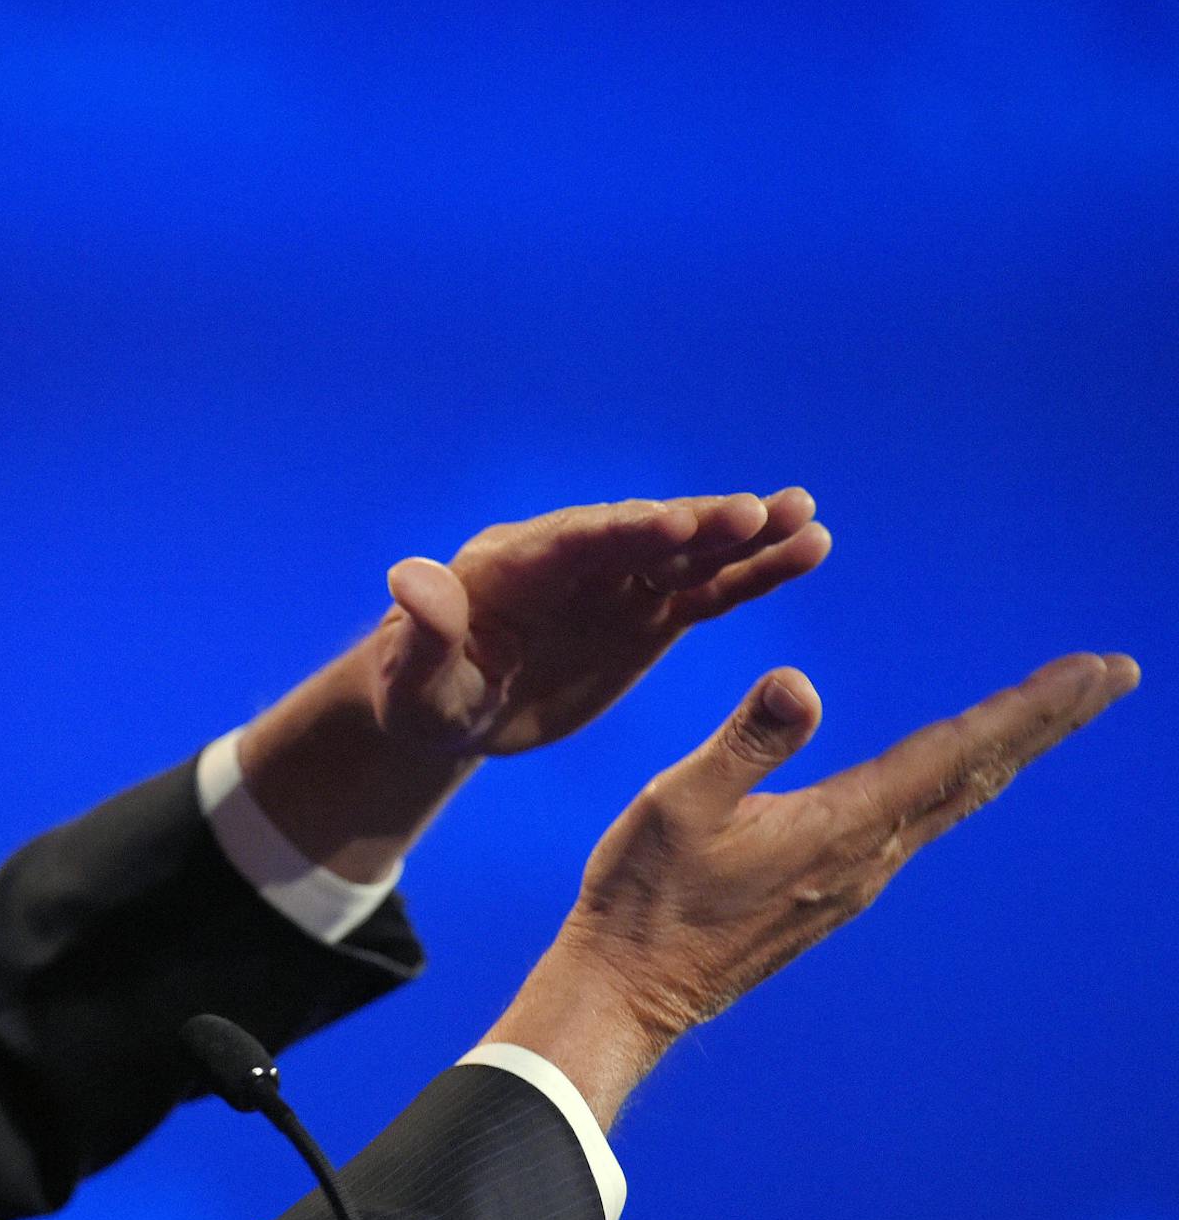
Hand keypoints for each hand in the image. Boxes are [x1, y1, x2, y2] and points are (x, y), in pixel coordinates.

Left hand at [374, 491, 829, 755]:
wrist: (450, 709)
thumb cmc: (420, 695)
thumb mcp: (415, 679)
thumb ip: (424, 631)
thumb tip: (411, 576)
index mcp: (514, 566)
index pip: (575, 542)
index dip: (624, 531)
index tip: (674, 524)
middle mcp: (573, 561)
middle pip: (642, 536)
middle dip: (698, 525)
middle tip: (760, 510)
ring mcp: (616, 586)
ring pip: (688, 556)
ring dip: (745, 537)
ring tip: (808, 517)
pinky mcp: (646, 616)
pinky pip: (707, 591)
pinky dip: (754, 574)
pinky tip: (809, 550)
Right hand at [487, 651, 1139, 1127]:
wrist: (628, 991)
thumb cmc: (646, 896)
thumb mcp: (680, 802)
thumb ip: (746, 741)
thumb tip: (802, 681)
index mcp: (841, 827)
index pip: (958, 752)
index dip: (1033, 707)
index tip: (1101, 669)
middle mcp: (868, 857)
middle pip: (976, 775)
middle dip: (1046, 720)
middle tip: (1113, 674)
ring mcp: (855, 880)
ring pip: (953, 800)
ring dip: (1006, 748)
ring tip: (1047, 710)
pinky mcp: (832, 892)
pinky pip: (918, 823)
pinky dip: (957, 779)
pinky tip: (954, 772)